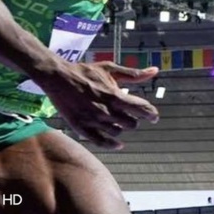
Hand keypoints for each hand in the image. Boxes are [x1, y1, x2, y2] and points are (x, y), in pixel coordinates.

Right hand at [40, 61, 159, 149]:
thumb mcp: (109, 68)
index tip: (153, 116)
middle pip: (131, 124)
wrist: (58, 77)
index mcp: (114, 96)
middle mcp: (106, 111)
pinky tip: (118, 143)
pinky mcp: (82, 128)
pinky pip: (102, 143)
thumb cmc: (84, 71)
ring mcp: (93, 121)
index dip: (151, 113)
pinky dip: (112, 145)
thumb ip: (133, 73)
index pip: (142, 110)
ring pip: (118, 132)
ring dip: (120, 127)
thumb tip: (155, 71)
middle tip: (128, 115)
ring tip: (115, 120)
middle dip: (133, 119)